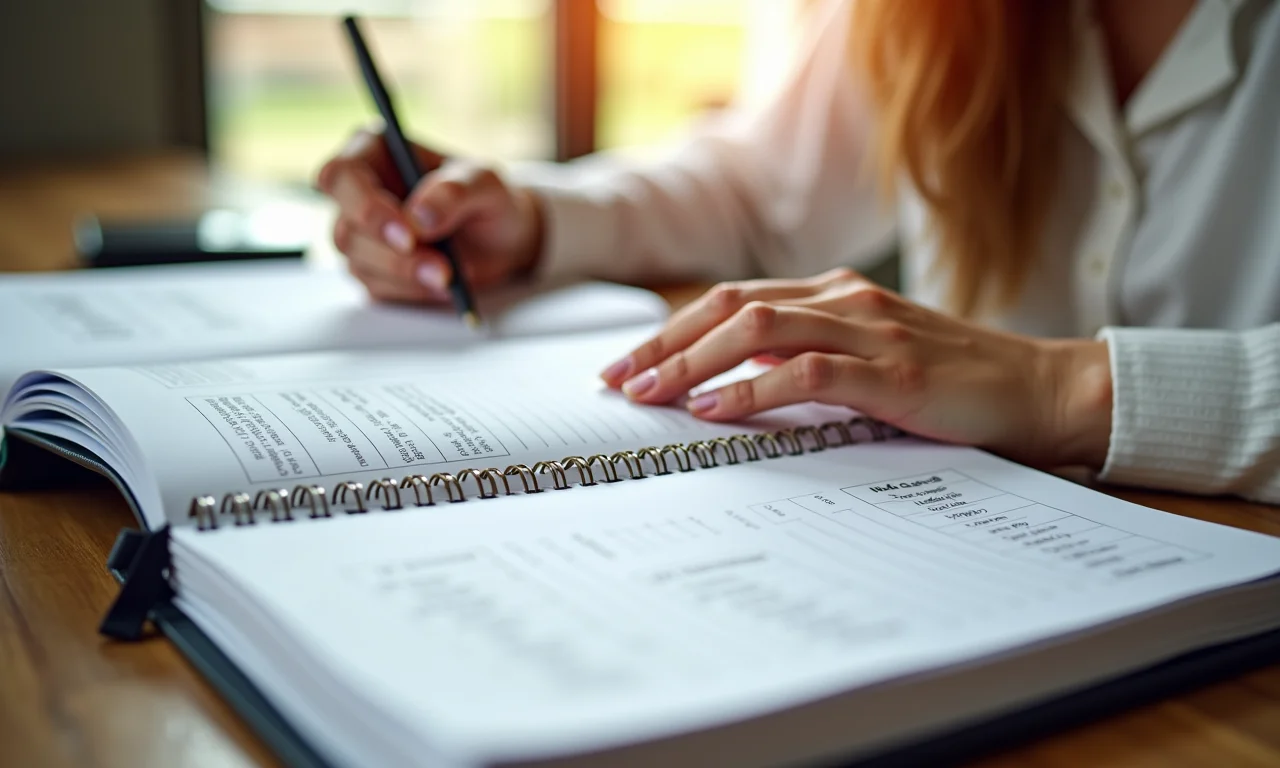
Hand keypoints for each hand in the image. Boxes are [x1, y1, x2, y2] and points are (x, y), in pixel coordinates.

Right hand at [316, 128, 543, 302]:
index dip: (365, 208)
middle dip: (393, 255)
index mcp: (373, 151)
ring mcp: (360, 233)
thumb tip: (418, 217)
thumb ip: (454, 193)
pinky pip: (376, 287)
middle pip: (345, 229)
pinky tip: (441, 284)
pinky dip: (412, 291)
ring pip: (358, 263)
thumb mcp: (485, 184)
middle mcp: (357, 192)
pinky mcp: (371, 268)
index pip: (341, 176)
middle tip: (440, 269)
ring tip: (451, 275)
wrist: (501, 238)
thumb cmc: (488, 198)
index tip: (408, 236)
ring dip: (407, 275)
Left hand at [599, 269, 1113, 468]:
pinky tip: (715, 410)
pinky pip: (807, 372)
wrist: (1039, 391)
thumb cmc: (951, 384)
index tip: (629, 364)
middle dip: (666, 344)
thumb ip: (810, 360)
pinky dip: (752, 391)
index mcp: (837, 294)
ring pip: (759, 331)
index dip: (674, 329)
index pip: (734, 301)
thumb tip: (733, 387)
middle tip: (616, 381)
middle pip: (732, 308)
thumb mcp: (870, 362)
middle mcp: (846, 299)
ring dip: (694, 364)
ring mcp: (870, 331)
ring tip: (650, 394)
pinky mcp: (893, 372)